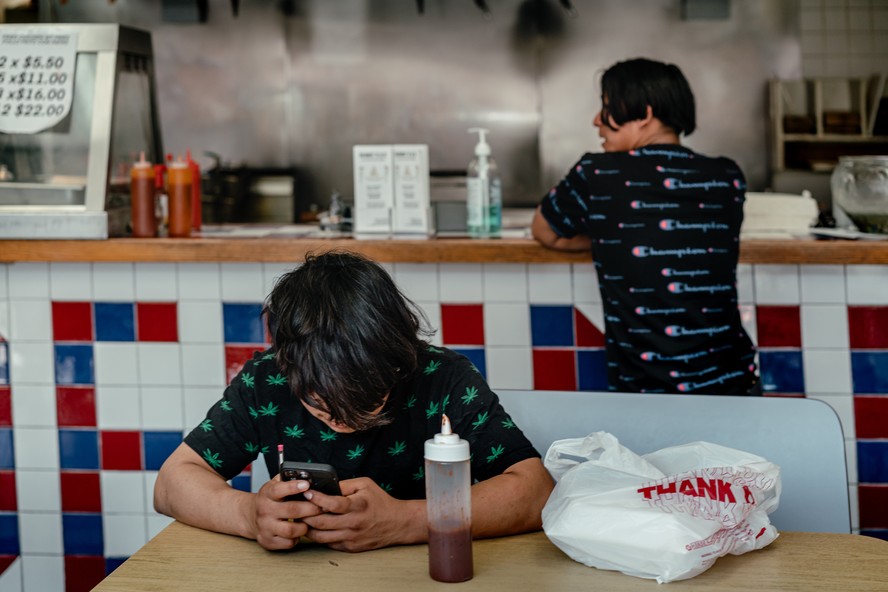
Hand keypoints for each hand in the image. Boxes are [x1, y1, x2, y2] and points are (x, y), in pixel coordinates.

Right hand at [252, 476, 324, 550]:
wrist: (251, 516)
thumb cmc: (270, 499)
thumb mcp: (275, 485)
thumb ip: (289, 480)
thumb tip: (309, 477)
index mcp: (267, 494)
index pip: (279, 489)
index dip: (294, 487)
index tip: (307, 485)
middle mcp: (264, 510)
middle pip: (292, 510)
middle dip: (311, 508)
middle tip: (323, 507)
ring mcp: (265, 527)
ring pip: (291, 530)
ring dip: (305, 526)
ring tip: (309, 521)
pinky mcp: (268, 541)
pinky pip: (288, 543)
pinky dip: (297, 538)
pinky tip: (299, 531)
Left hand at [301, 477, 425, 551]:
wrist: (397, 523)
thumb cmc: (380, 502)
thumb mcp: (365, 485)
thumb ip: (344, 485)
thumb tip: (324, 487)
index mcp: (358, 505)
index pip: (333, 504)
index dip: (317, 498)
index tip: (307, 492)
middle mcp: (354, 523)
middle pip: (322, 522)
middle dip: (305, 514)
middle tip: (297, 507)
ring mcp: (351, 537)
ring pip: (321, 536)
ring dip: (308, 527)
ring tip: (302, 519)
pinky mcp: (350, 547)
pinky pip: (328, 543)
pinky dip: (318, 536)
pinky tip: (314, 528)